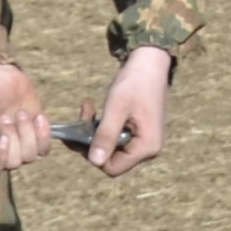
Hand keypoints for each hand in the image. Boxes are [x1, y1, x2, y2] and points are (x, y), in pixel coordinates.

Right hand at [0, 62, 53, 179]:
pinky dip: (43, 133)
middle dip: (12, 137)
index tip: (1, 139)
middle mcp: (0, 155)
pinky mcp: (36, 140)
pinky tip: (37, 117)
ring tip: (19, 112)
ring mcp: (19, 148)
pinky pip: (45, 149)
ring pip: (30, 156)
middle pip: (13, 163)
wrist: (1, 78)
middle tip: (4, 116)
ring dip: (27, 132)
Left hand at [88, 46, 176, 176]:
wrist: (150, 63)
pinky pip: (116, 140)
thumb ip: (105, 136)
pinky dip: (103, 128)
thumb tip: (94, 162)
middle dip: (91, 142)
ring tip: (88, 109)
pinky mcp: (140, 134)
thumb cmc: (135, 83)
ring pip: (111, 149)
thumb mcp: (117, 108)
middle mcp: (149, 149)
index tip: (79, 134)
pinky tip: (95, 112)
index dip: (93, 155)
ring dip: (95, 133)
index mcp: (147, 147)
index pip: (112, 167)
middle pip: (111, 159)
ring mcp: (145, 142)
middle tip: (82, 116)